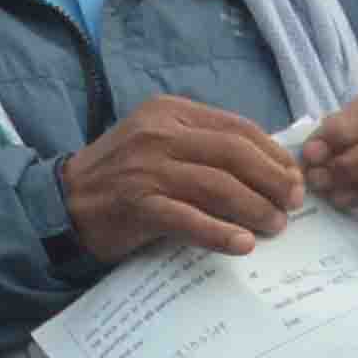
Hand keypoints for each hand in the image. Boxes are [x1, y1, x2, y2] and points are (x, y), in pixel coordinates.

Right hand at [59, 95, 300, 261]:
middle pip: (235, 154)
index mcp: (170, 111)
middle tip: (293, 206)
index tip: (294, 180)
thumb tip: (268, 167)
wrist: (63, 202)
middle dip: (273, 181)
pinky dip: (220, 233)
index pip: (239, 128)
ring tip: (275, 227)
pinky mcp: (136, 203)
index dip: (274, 156)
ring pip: (219, 185)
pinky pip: (189, 219)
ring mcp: (146, 168)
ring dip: (255, 209)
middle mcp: (159, 133)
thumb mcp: (160, 142)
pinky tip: (242, 245)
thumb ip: (204, 145)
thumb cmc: (121, 175)